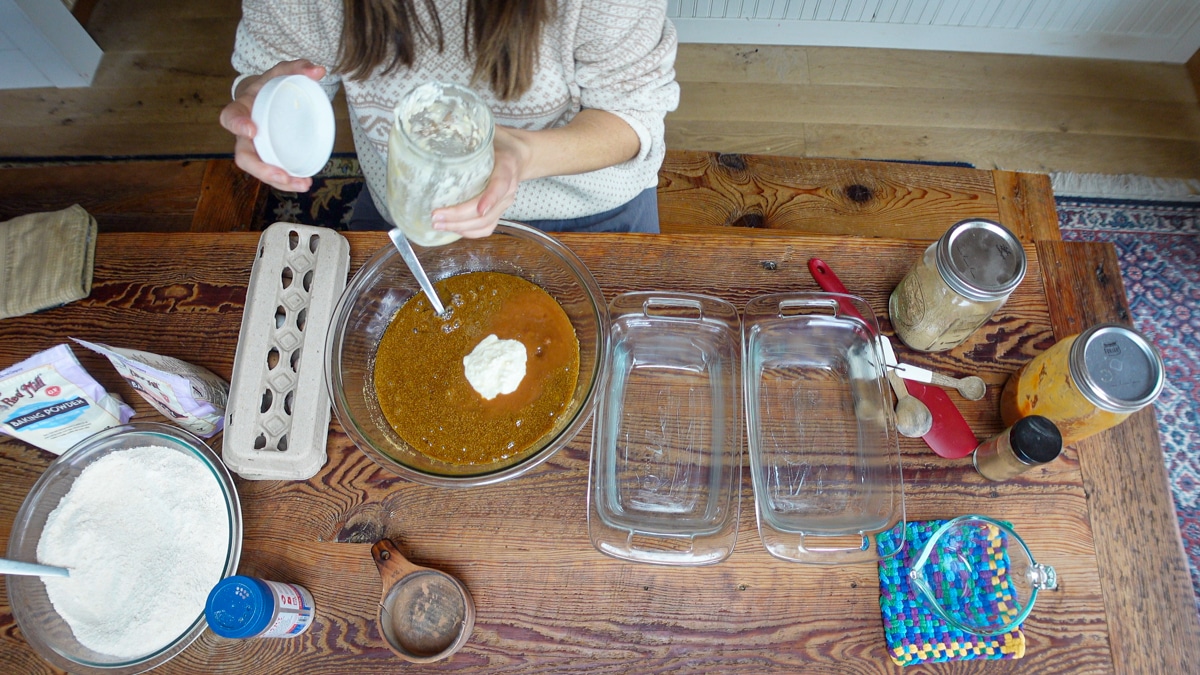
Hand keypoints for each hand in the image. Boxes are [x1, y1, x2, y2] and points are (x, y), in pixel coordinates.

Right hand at [219, 60, 325, 191]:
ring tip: (302, 184)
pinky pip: (273, 172)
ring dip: (279, 182)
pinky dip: (287, 181)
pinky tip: (304, 183)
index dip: (237, 124)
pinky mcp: (268, 157)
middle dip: (261, 169)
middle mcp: (243, 133)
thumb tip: (319, 70)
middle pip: (244, 156)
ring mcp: (255, 148)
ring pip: (259, 170)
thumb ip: (296, 68)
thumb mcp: (281, 73)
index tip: (251, 129)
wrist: (265, 97)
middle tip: (281, 175)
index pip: (230, 117)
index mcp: (241, 108)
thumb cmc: (270, 86)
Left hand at [430, 125, 530, 237]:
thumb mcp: (488, 130)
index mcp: (507, 165)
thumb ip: (467, 126)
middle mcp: (509, 188)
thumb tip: (436, 119)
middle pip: (486, 212)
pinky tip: (450, 229)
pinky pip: (486, 229)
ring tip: (437, 225)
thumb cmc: (500, 142)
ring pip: (485, 224)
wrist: (521, 154)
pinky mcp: (499, 211)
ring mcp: (505, 203)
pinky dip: (468, 233)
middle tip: (435, 216)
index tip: (479, 208)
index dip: (490, 198)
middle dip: (459, 217)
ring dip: (460, 228)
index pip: (501, 185)